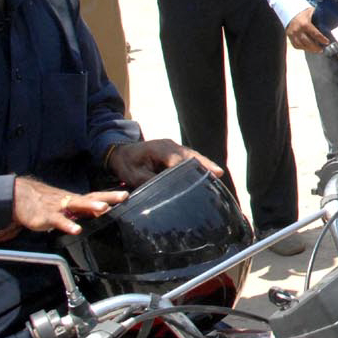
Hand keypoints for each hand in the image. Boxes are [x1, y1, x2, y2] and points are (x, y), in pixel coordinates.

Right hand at [11, 177, 127, 235]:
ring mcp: (59, 207)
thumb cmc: (45, 203)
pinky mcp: (47, 216)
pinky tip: (76, 229)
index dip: (111, 196)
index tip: (127, 194)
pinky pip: (59, 220)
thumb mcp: (65, 206)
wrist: (19, 196)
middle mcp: (70, 201)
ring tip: (104, 208)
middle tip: (123, 196)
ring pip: (77, 204)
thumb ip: (82, 211)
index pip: (96, 196)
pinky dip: (68, 224)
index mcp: (75, 200)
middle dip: (108, 197)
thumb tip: (102, 215)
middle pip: (92, 197)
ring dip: (91, 206)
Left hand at [107, 140, 221, 188]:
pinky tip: (209, 173)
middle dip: (204, 164)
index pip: (178, 160)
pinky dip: (199, 164)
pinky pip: (189, 158)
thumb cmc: (126, 163)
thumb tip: (163, 192)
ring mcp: (174, 148)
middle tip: (218, 173)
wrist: (119, 151)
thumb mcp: (133, 175)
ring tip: (218, 174)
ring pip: (193, 156)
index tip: (198, 180)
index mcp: (160, 149)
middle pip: (191, 155)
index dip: (189, 169)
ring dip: (205, 164)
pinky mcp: (175, 152)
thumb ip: (150, 182)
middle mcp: (170, 146)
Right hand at [286, 6, 329, 51]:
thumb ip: (319, 17)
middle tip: (321, 49)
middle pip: (308, 42)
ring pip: (302, 45)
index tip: (327, 42)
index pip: (315, 34)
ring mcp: (292, 34)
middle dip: (316, 47)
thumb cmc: (304, 13)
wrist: (290, 12)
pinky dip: (303, 48)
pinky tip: (308, 48)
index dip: (322, 39)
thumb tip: (330, 21)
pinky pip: (296, 45)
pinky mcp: (289, 36)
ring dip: (310, 49)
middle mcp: (297, 30)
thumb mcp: (311, 12)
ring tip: (316, 50)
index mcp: (304, 23)